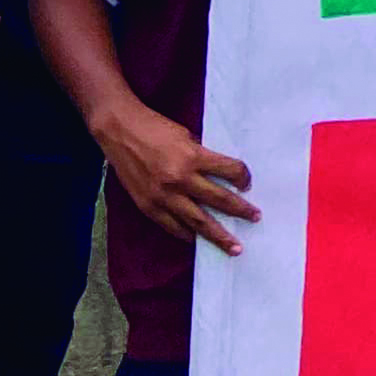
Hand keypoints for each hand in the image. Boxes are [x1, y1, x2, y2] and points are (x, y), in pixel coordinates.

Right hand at [101, 103, 259, 252]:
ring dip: (217, 235)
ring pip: (196, 221)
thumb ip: (201, 156)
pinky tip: (198, 239)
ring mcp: (162, 196)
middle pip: (218, 200)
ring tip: (233, 247)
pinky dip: (186, 234)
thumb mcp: (186, 136)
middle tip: (255, 218)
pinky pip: (172, 226)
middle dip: (240, 211)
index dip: (242, 177)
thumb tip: (219, 173)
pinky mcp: (147, 206)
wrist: (119, 131)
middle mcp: (179, 179)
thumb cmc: (155, 128)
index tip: (247, 183)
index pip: (229, 170)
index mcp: (193, 157)